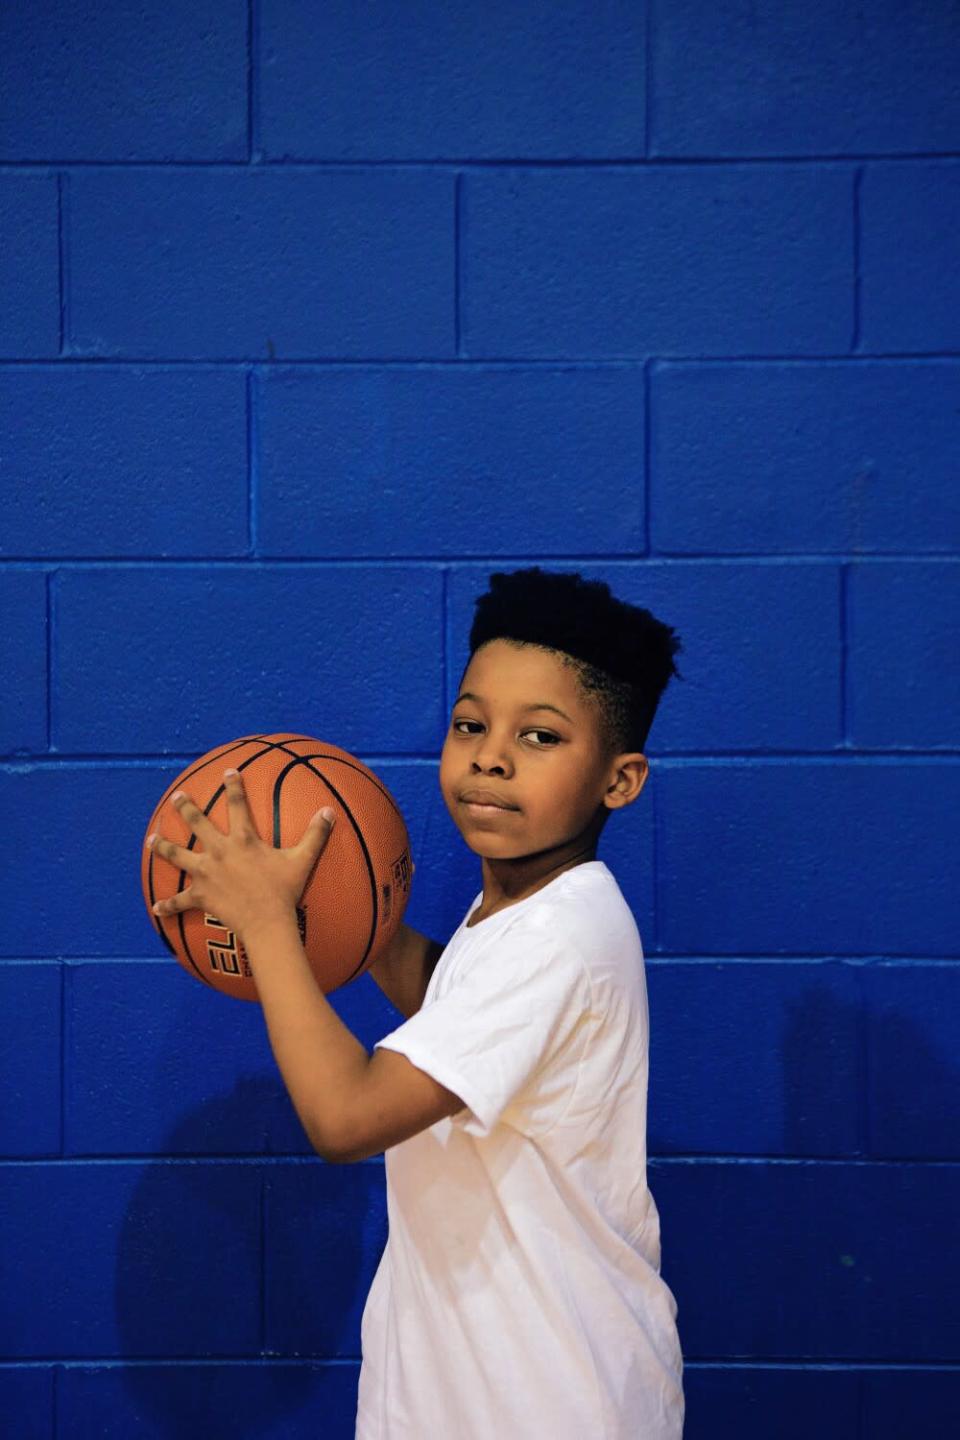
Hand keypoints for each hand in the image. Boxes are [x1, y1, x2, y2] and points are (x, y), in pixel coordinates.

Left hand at [146, 769, 335, 940]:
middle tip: (176, 796)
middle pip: (197, 823)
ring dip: (163, 847)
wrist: (267, 924)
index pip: (237, 804)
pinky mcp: (200, 896)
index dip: (233, 785)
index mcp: (243, 840)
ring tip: (152, 840)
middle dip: (185, 807)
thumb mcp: (303, 860)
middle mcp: (219, 852)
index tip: (228, 771)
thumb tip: (331, 811)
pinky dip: (168, 906)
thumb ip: (316, 834)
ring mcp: (205, 874)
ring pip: (177, 856)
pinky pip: (179, 901)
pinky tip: (156, 908)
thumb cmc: (285, 892)